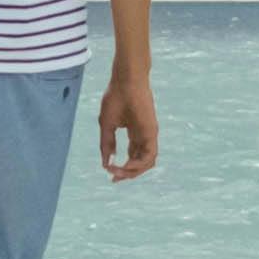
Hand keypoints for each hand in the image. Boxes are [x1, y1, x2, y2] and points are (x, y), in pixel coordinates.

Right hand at [95, 67, 157, 181]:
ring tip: (118, 173)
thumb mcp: (107, 125)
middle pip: (140, 162)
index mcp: (135, 133)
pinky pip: (149, 156)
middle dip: (127, 173)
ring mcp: (149, 135)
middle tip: (114, 178)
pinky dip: (138, 164)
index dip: (122, 167)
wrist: (125, 80)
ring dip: (132, 172)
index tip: (109, 172)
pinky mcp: (152, 132)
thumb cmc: (115, 97)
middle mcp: (144, 136)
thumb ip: (107, 144)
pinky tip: (125, 166)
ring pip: (147, 162)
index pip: (132, 156)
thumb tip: (106, 163)